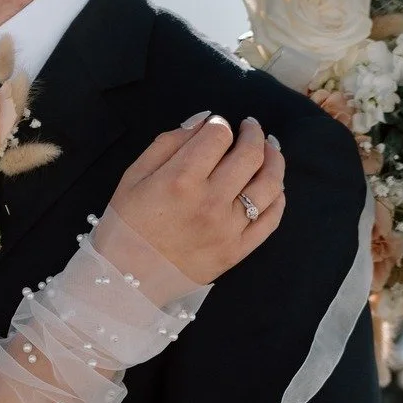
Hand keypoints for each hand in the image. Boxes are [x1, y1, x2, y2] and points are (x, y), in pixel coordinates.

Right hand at [108, 113, 284, 284]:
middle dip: (253, 134)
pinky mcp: (237, 250)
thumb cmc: (124, 225)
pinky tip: (273, 187)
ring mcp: (228, 228)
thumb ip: (168, 143)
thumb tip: (203, 122)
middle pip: (250, 154)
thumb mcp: (133, 176)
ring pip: (269, 184)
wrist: (124, 280)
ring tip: (269, 150)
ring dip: (274, 160)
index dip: (220, 124)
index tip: (217, 125)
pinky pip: (271, 220)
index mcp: (180, 180)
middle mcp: (210, 202)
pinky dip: (278, 198)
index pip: (218, 136)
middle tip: (250, 128)